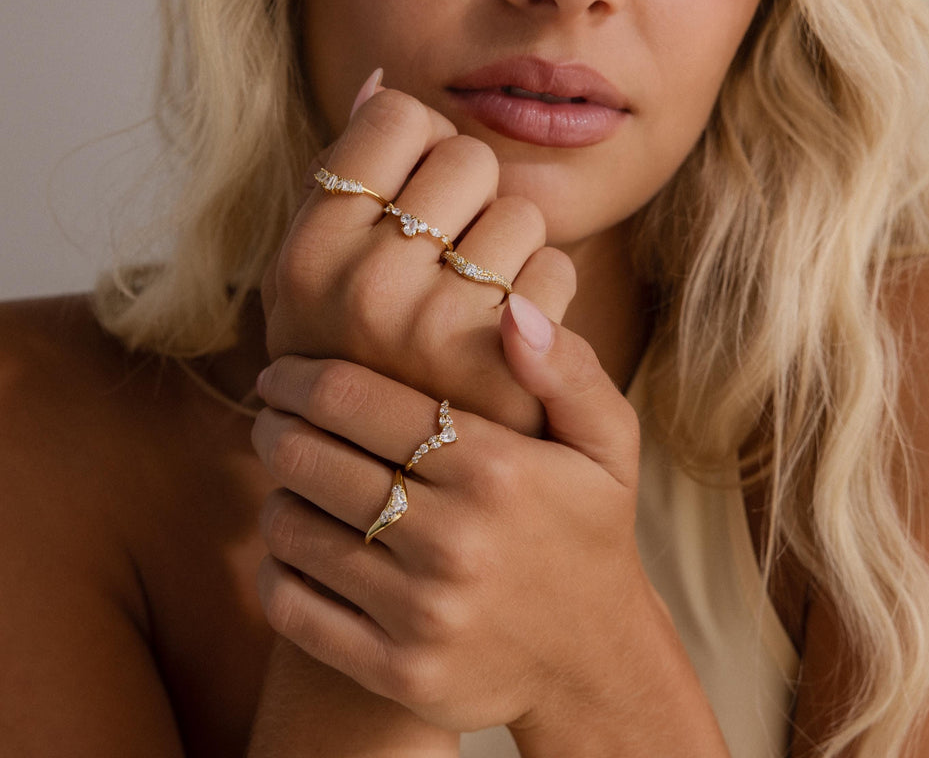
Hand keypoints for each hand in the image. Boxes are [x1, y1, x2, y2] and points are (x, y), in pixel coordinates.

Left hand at [251, 295, 689, 740]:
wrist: (596, 661)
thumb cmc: (590, 529)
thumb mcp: (607, 440)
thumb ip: (567, 367)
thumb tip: (513, 308)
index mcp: (496, 468)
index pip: (353, 399)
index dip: (299, 377)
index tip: (282, 371)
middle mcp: (454, 539)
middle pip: (308, 458)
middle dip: (273, 426)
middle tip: (271, 417)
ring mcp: (422, 612)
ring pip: (291, 529)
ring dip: (275, 493)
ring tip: (291, 479)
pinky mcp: (396, 669)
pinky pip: (293, 606)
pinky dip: (275, 567)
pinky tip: (294, 546)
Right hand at [262, 79, 575, 434]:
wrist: (396, 485)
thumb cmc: (356, 358)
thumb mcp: (315, 276)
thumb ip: (343, 175)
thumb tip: (381, 78)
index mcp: (306, 252)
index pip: (397, 114)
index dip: (419, 147)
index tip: (415, 193)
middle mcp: (362, 286)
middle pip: (468, 155)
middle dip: (470, 197)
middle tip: (448, 256)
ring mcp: (433, 327)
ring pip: (521, 212)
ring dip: (509, 251)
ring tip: (473, 304)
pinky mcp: (501, 366)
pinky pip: (555, 270)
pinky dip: (543, 298)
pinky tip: (508, 340)